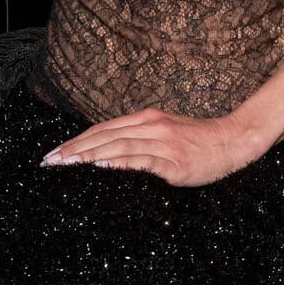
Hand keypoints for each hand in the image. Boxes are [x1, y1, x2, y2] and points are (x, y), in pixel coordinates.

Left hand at [41, 108, 268, 186]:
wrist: (233, 141)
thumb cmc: (199, 142)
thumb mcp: (166, 132)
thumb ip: (140, 138)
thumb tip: (107, 153)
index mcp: (148, 118)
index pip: (104, 129)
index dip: (77, 140)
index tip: (55, 153)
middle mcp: (152, 126)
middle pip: (105, 136)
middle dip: (74, 149)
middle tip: (50, 162)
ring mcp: (163, 143)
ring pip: (118, 146)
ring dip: (88, 155)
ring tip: (67, 164)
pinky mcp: (173, 161)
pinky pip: (140, 160)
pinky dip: (118, 162)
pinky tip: (101, 166)